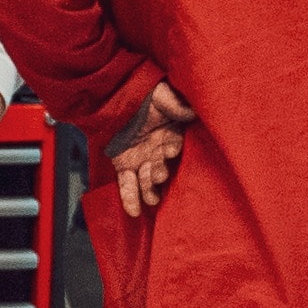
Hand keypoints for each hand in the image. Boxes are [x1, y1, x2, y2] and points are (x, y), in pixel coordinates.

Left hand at [107, 82, 196, 217]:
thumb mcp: (162, 95)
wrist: (116, 96)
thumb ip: (175, 104)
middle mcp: (158, 149)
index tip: (170, 150)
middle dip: (160, 171)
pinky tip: (134, 212)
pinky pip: (126, 183)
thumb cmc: (144, 94)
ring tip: (151, 198)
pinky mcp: (124, 163)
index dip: (172, 147)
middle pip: (161, 165)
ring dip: (149, 188)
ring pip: (147, 178)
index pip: (173, 144)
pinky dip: (129, 197)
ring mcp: (141, 159)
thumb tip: (191, 111)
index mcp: (170, 134)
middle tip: (159, 175)